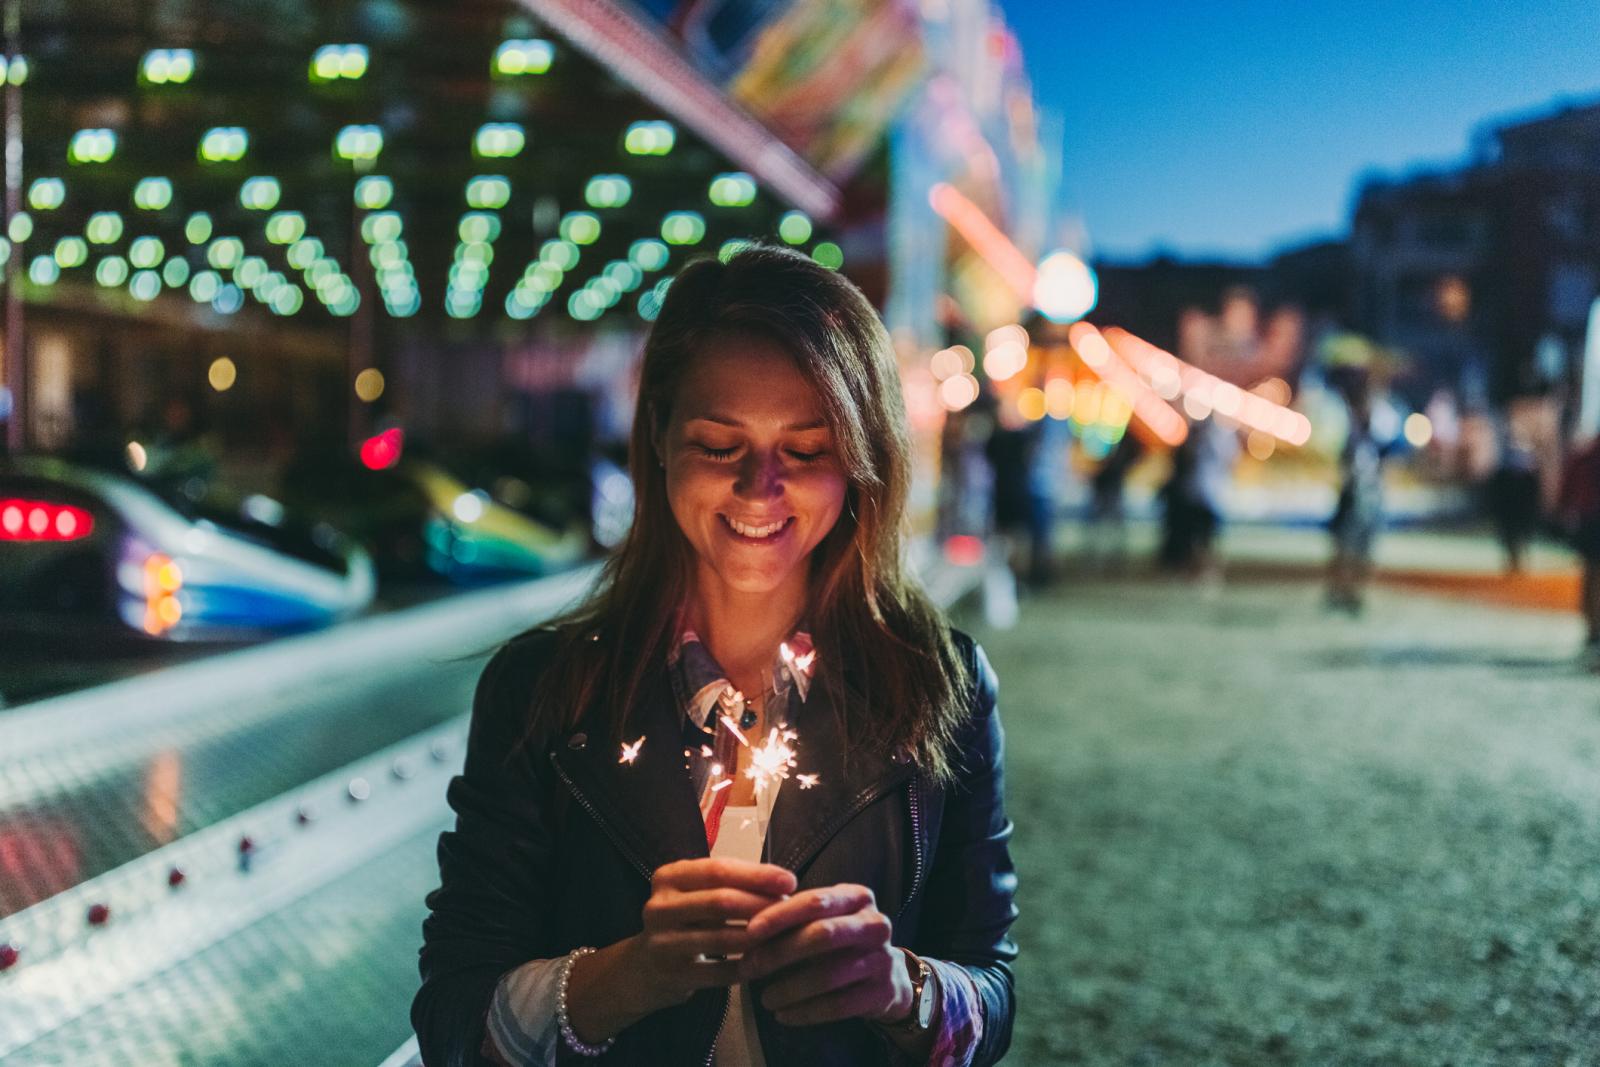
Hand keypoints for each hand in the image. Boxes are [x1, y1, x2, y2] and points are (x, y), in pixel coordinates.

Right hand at [627, 857, 797, 1012]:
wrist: (644, 968)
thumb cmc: (684, 921)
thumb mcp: (695, 893)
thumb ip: (730, 883)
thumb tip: (783, 883)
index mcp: (668, 877)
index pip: (717, 870)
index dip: (757, 875)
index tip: (789, 881)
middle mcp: (659, 907)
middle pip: (721, 901)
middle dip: (761, 905)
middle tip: (791, 911)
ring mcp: (662, 943)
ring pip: (723, 939)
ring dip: (760, 937)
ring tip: (785, 935)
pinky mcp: (672, 976)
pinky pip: (720, 972)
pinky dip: (747, 966)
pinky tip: (766, 962)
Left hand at [737, 884, 913, 1026]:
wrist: (889, 976)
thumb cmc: (842, 942)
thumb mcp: (825, 920)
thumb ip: (793, 920)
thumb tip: (746, 931)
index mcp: (857, 897)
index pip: (815, 901)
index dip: (780, 916)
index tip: (750, 931)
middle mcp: (875, 924)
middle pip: (822, 935)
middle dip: (780, 953)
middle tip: (749, 968)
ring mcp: (882, 959)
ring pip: (829, 975)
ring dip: (789, 988)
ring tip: (764, 998)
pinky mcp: (882, 992)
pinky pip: (838, 1005)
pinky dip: (806, 1012)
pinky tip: (783, 1015)